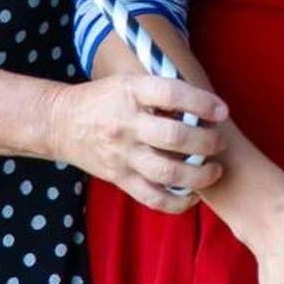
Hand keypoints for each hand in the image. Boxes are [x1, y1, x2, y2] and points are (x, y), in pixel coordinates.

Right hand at [46, 74, 227, 213]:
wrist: (60, 123)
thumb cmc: (104, 98)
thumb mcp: (129, 81)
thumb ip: (162, 92)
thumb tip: (204, 104)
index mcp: (131, 93)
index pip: (171, 94)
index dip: (201, 102)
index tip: (223, 110)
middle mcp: (127, 124)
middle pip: (174, 137)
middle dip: (206, 141)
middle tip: (221, 142)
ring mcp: (122, 155)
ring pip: (167, 171)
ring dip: (199, 174)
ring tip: (215, 170)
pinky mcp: (119, 179)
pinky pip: (152, 197)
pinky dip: (177, 201)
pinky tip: (194, 195)